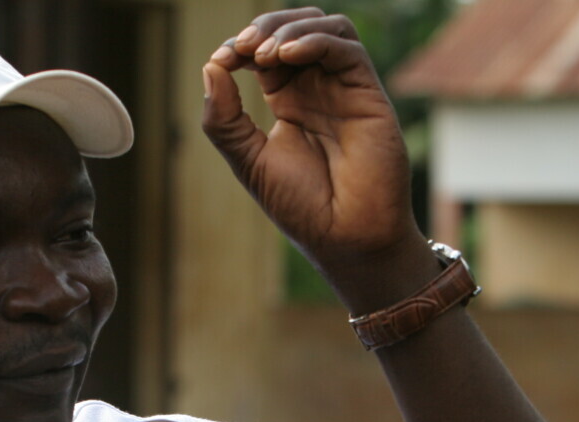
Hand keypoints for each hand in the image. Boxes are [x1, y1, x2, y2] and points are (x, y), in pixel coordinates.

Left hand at [203, 8, 434, 311]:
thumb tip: (210, 68)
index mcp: (289, 100)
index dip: (240, 46)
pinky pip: (346, 48)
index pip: (265, 51)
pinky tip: (286, 55)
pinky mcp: (368, 94)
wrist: (344, 238)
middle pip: (295, 28)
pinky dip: (314, 40)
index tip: (221, 60)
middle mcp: (319, 88)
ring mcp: (344, 88)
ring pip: (325, 27)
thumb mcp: (250, 161)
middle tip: (240, 48)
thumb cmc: (302, 206)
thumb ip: (225, 120)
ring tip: (261, 53)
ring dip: (289, 28)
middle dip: (264, 27)